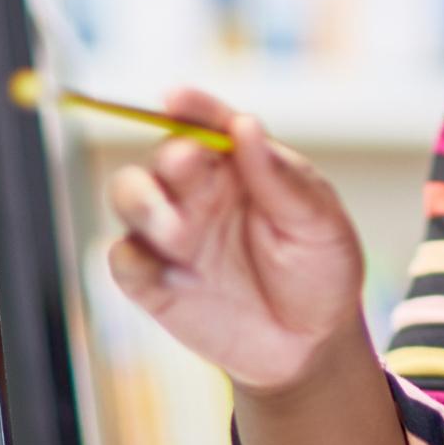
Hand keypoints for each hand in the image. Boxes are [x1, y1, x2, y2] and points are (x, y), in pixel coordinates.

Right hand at [104, 89, 366, 393]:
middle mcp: (198, 191)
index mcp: (239, 164)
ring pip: (127, 195)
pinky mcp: (153, 280)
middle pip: (161, 155)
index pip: (207, 122)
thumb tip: (245, 125)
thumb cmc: (320, 270)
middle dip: (170, 158)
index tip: (176, 98)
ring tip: (181, 232)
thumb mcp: (319, 224)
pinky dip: (133, 260)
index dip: (189, 106)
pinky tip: (170, 276)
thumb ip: (281, 179)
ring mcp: (172, 234)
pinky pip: (123, 259)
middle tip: (189, 167)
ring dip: (143, 202)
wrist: (311, 345)